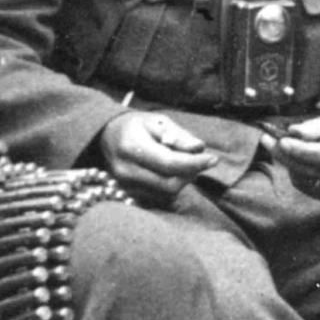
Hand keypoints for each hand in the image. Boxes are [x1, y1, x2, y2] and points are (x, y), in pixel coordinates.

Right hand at [98, 111, 217, 203]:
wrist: (106, 136)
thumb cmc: (136, 126)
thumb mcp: (158, 121)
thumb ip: (178, 135)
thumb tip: (198, 148)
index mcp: (131, 147)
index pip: (168, 163)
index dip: (194, 163)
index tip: (213, 159)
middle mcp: (125, 170)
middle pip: (169, 184)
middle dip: (190, 174)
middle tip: (199, 160)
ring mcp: (124, 186)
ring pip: (166, 194)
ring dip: (183, 181)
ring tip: (184, 163)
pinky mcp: (128, 195)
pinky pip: (159, 198)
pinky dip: (173, 186)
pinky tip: (173, 173)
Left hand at [263, 112, 319, 200]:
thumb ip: (315, 127)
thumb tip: (293, 132)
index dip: (302, 150)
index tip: (282, 140)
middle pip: (313, 169)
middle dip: (286, 155)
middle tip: (267, 140)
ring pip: (306, 179)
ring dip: (288, 163)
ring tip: (279, 146)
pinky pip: (306, 187)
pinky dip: (295, 173)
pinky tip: (293, 159)